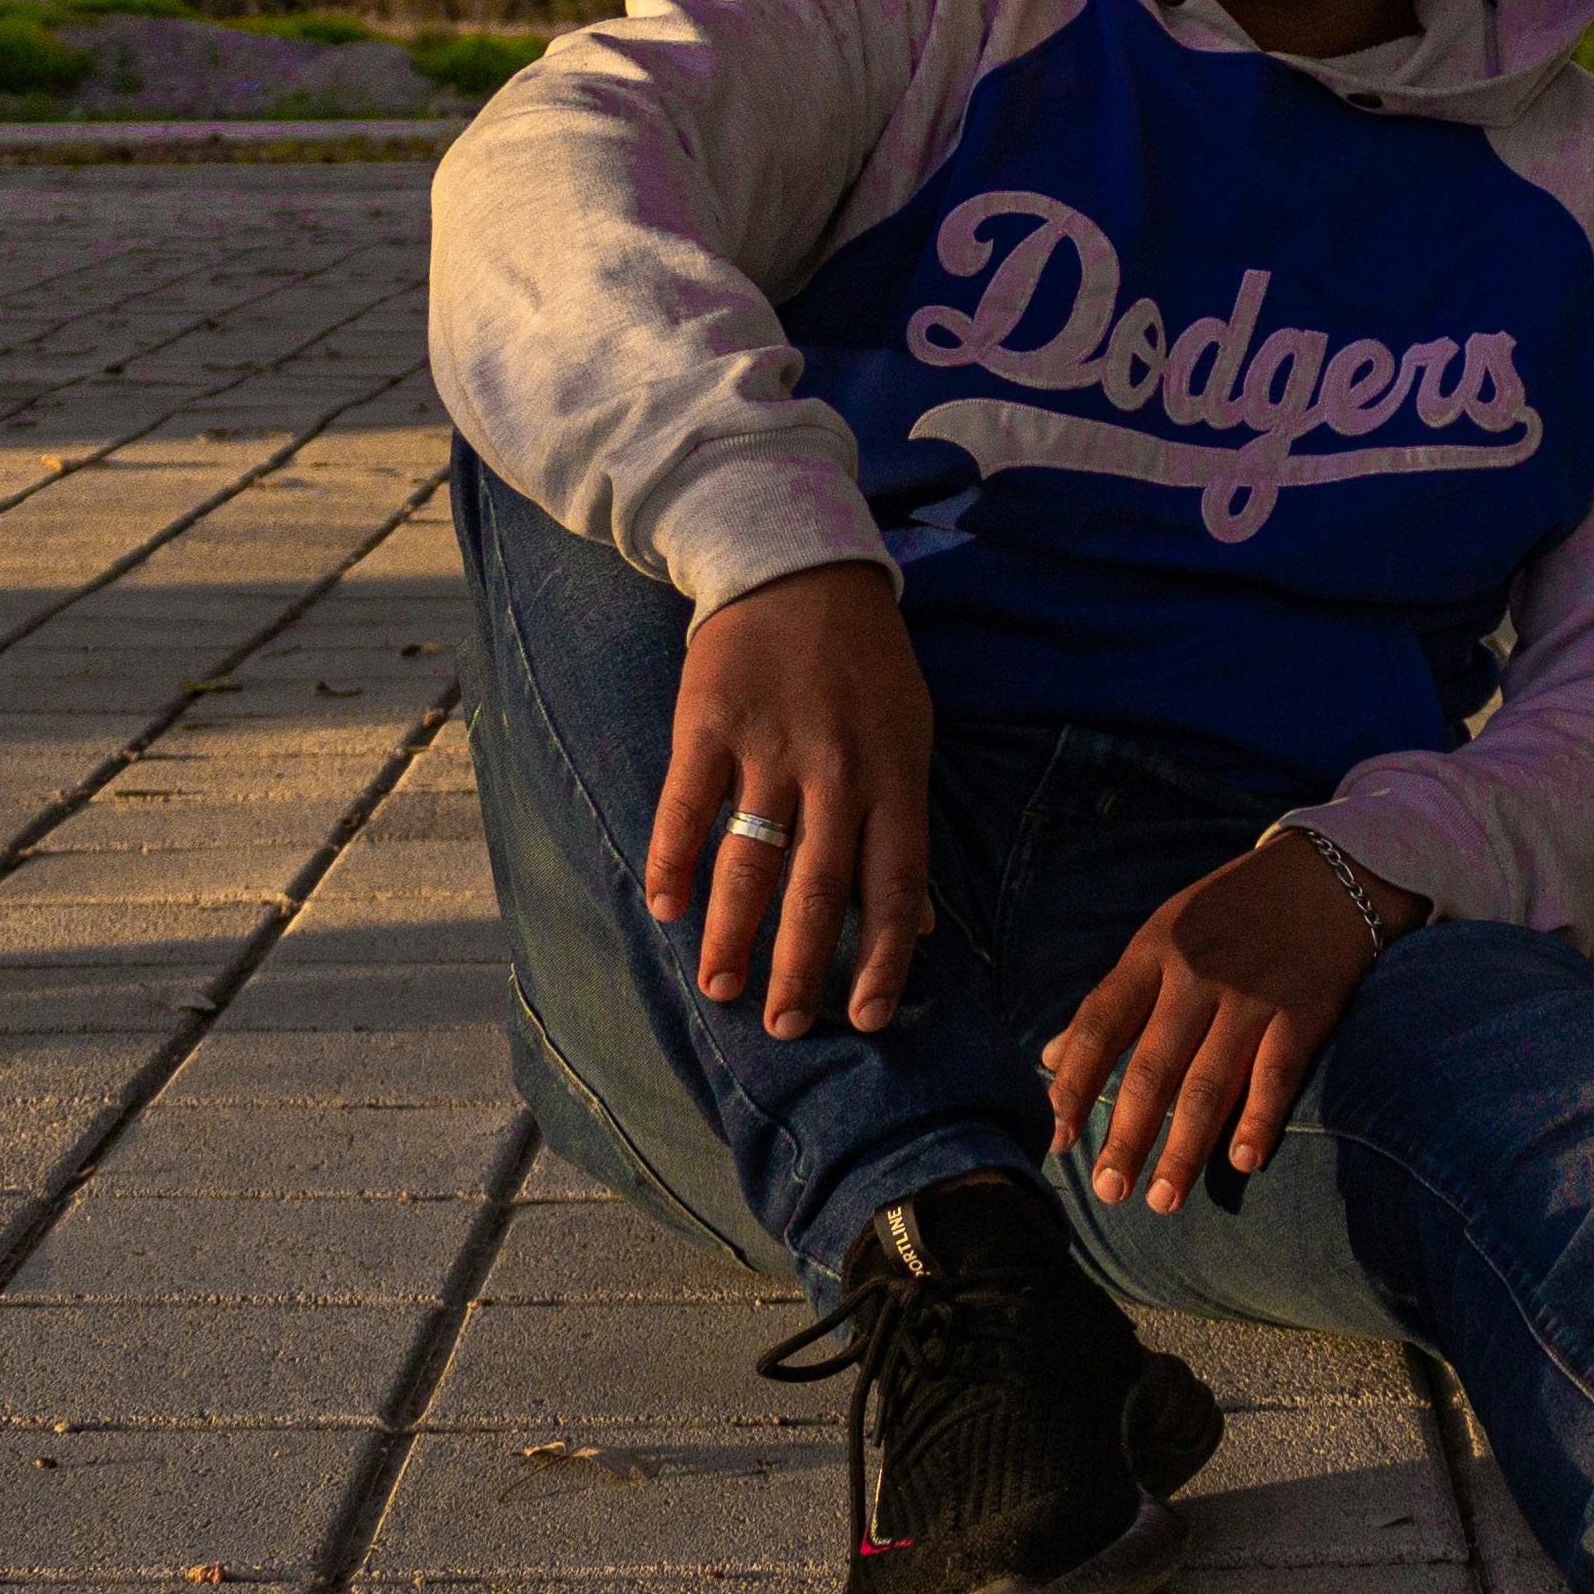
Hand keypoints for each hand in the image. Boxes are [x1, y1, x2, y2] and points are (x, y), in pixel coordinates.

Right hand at [649, 560, 932, 1040]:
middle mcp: (837, 768)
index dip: (882, 958)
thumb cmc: (862, 664)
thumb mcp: (908, 736)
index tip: (865, 1020)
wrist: (796, 565)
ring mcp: (771, 744)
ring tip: (718, 989)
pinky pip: (686, 805)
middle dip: (798, 967)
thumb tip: (925, 927)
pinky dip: (673, 861)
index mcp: (894, 775)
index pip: (897, 886)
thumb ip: (906, 830)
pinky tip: (668, 908)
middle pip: (820, 888)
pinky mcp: (710, 721)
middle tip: (781, 1028)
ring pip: (751, 860)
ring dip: (732, 934)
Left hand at [1045, 829, 1428, 1211]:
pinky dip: (1259, 1120)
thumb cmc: (1232, 912)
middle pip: (1152, 1068)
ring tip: (1163, 1200)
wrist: (1325, 874)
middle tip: (1109, 1191)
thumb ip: (1113, 999)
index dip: (1075, 1085)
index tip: (1058, 1139)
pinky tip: (1241, 1162)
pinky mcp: (1304, 1009)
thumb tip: (1050, 1058)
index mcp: (1153, 952)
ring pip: (1208, 1083)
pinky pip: (1276, 1074)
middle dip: (1127, 1136)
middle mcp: (1196, 973)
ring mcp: (1251, 994)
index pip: (1099, 1025)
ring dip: (1183, 1148)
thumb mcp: (1162, 935)